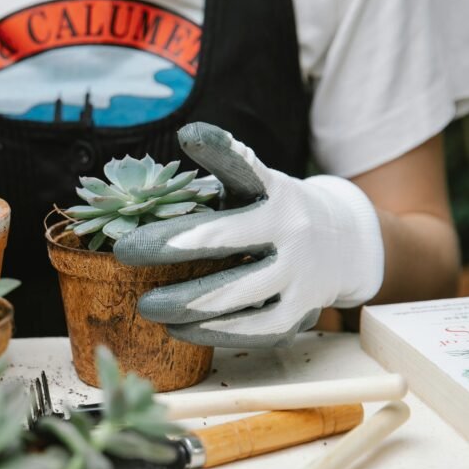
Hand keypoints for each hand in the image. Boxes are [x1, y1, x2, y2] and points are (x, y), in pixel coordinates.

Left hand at [113, 122, 384, 347]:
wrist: (344, 244)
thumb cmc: (271, 213)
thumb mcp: (251, 188)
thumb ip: (207, 190)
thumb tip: (137, 198)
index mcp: (273, 192)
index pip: (245, 167)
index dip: (218, 149)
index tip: (188, 135)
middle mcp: (290, 229)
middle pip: (224, 239)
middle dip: (167, 246)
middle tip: (124, 251)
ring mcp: (298, 273)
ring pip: (235, 294)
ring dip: (183, 302)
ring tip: (145, 305)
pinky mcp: (300, 313)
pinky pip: (252, 329)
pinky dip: (211, 332)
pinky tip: (178, 330)